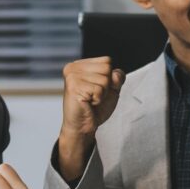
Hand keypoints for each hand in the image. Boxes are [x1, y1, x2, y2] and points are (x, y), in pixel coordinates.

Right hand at [57, 57, 124, 180]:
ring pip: (104, 79)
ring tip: (90, 100)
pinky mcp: (73, 86)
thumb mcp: (111, 89)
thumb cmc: (95, 108)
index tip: (97, 89)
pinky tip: (88, 103)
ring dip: (102, 94)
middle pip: (106, 68)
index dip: (109, 78)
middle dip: (106, 86)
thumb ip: (117, 77)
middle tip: (94, 96)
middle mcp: (73, 67)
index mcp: (80, 64)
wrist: (82, 126)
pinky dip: (98, 99)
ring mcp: (72, 76)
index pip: (107, 61)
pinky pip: (99, 89)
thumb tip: (114, 73)